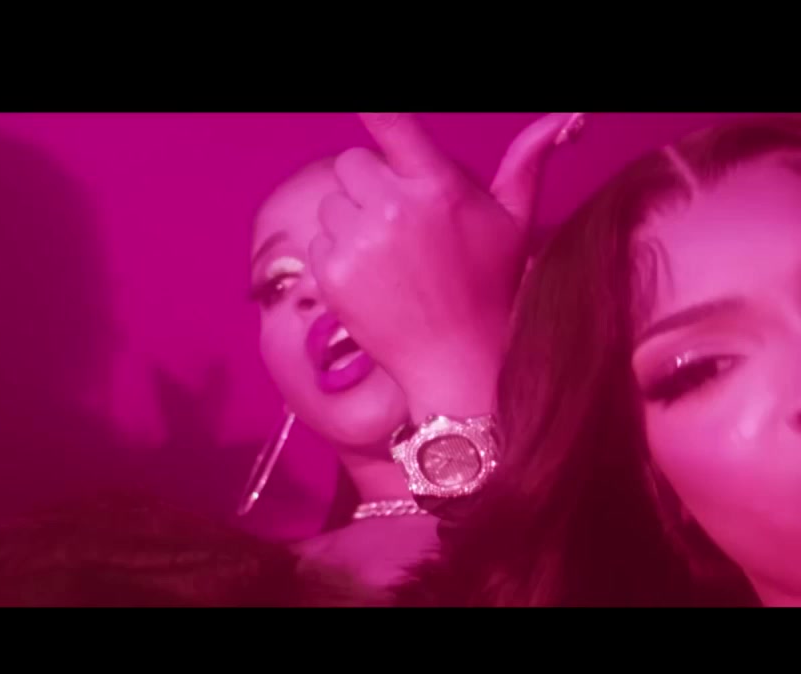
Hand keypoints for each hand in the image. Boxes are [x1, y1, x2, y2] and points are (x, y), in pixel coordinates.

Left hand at [310, 113, 583, 419]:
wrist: (457, 360)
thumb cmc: (491, 284)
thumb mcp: (515, 220)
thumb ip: (528, 160)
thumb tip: (569, 117)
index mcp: (436, 186)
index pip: (391, 123)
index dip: (375, 109)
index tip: (365, 100)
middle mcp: (393, 209)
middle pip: (351, 161)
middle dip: (369, 182)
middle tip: (400, 220)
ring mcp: (358, 242)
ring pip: (332, 201)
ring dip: (352, 219)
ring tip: (390, 255)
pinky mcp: (331, 274)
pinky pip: (318, 240)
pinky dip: (338, 255)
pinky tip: (373, 278)